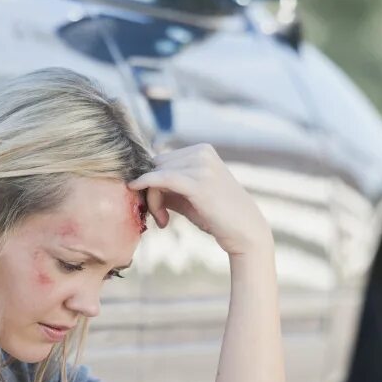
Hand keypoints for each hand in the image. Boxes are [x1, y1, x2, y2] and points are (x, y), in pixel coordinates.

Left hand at [129, 144, 273, 261]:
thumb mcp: (188, 196)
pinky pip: (162, 179)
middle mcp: (202, 152)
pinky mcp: (198, 182)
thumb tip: (138, 181)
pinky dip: (147, 186)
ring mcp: (202, 165)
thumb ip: (168, 186)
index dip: (151, 182)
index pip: (162, 160)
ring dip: (152, 199)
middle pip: (157, 166)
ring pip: (157, 174)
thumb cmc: (217, 216)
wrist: (245, 231)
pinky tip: (136, 191)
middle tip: (159, 218)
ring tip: (163, 221)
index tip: (156, 208)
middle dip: (150, 191)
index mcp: (201, 150)